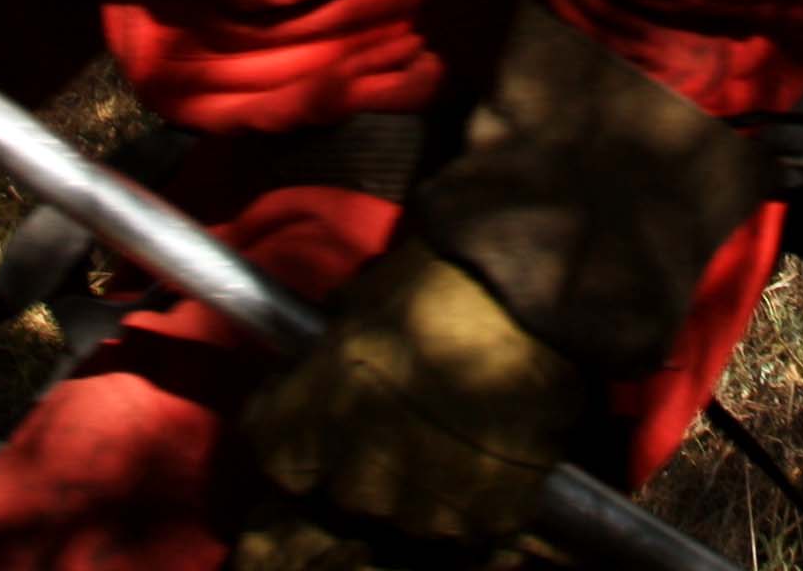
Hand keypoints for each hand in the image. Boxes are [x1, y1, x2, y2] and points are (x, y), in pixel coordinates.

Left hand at [231, 241, 580, 565]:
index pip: (276, 455)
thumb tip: (334, 346)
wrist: (525, 299)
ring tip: (458, 423)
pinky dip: (481, 486)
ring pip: (413, 507)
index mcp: (307, 431)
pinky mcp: (487, 516)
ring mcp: (424, 510)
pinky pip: (475, 513)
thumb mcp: (357, 302)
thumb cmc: (433, 286)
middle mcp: (356, 485)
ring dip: (425, 475)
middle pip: (348, 486)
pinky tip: (497, 438)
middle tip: (401, 406)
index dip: (297, 424)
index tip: (318, 396)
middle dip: (366, 452)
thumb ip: (334, 346)